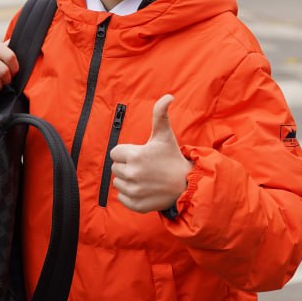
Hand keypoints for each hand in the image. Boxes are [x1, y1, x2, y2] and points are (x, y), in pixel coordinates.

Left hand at [109, 95, 192, 213]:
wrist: (186, 184)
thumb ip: (160, 114)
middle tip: (145, 167)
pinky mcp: (136, 204)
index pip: (115, 153)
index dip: (126, 153)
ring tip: (145, 178)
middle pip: (116, 168)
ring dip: (128, 180)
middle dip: (127, 166)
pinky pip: (122, 198)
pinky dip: (130, 195)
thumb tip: (168, 96)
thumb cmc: (172, 157)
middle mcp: (132, 174)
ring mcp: (134, 191)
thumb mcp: (165, 135)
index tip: (140, 154)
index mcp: (135, 156)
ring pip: (118, 183)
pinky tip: (144, 189)